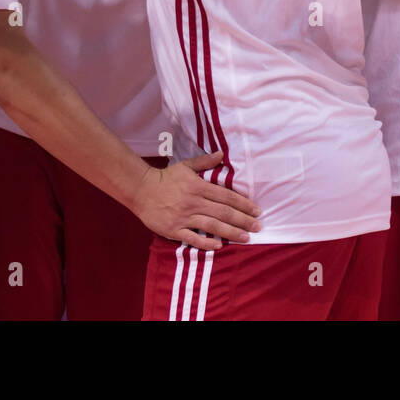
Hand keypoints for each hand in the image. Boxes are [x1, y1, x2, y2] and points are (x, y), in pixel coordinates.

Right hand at [131, 153, 261, 250]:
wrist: (141, 190)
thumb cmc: (165, 178)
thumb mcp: (185, 166)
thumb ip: (205, 162)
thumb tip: (222, 154)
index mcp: (198, 186)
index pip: (226, 196)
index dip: (243, 204)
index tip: (257, 210)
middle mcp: (194, 202)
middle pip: (223, 212)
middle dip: (243, 220)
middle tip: (258, 227)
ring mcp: (184, 217)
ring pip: (212, 226)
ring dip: (231, 233)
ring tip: (246, 238)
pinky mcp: (174, 229)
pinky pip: (192, 238)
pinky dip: (206, 242)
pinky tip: (219, 246)